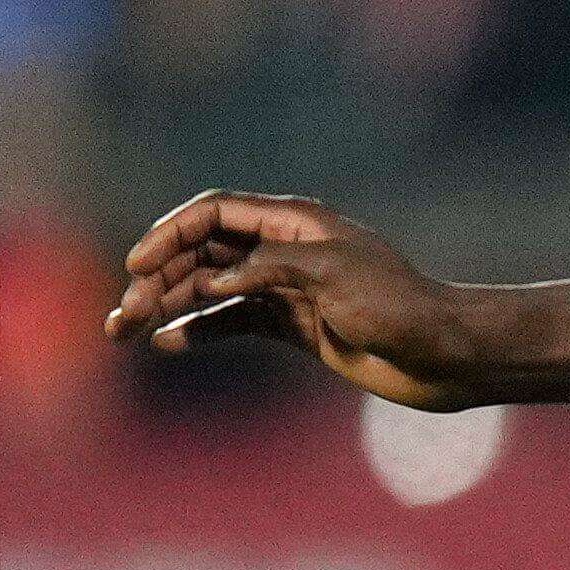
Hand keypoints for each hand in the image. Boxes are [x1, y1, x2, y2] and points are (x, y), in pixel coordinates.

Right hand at [106, 194, 472, 405]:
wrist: (446, 356)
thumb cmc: (399, 306)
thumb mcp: (332, 274)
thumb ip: (267, 268)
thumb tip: (209, 280)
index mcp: (295, 223)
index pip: (214, 213)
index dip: (170, 234)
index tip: (136, 266)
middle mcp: (286, 249)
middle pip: (204, 252)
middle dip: (159, 277)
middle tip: (122, 314)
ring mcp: (287, 288)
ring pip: (211, 289)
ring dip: (167, 305)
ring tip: (125, 331)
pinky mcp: (294, 326)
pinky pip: (233, 321)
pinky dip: (199, 330)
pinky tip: (167, 343)